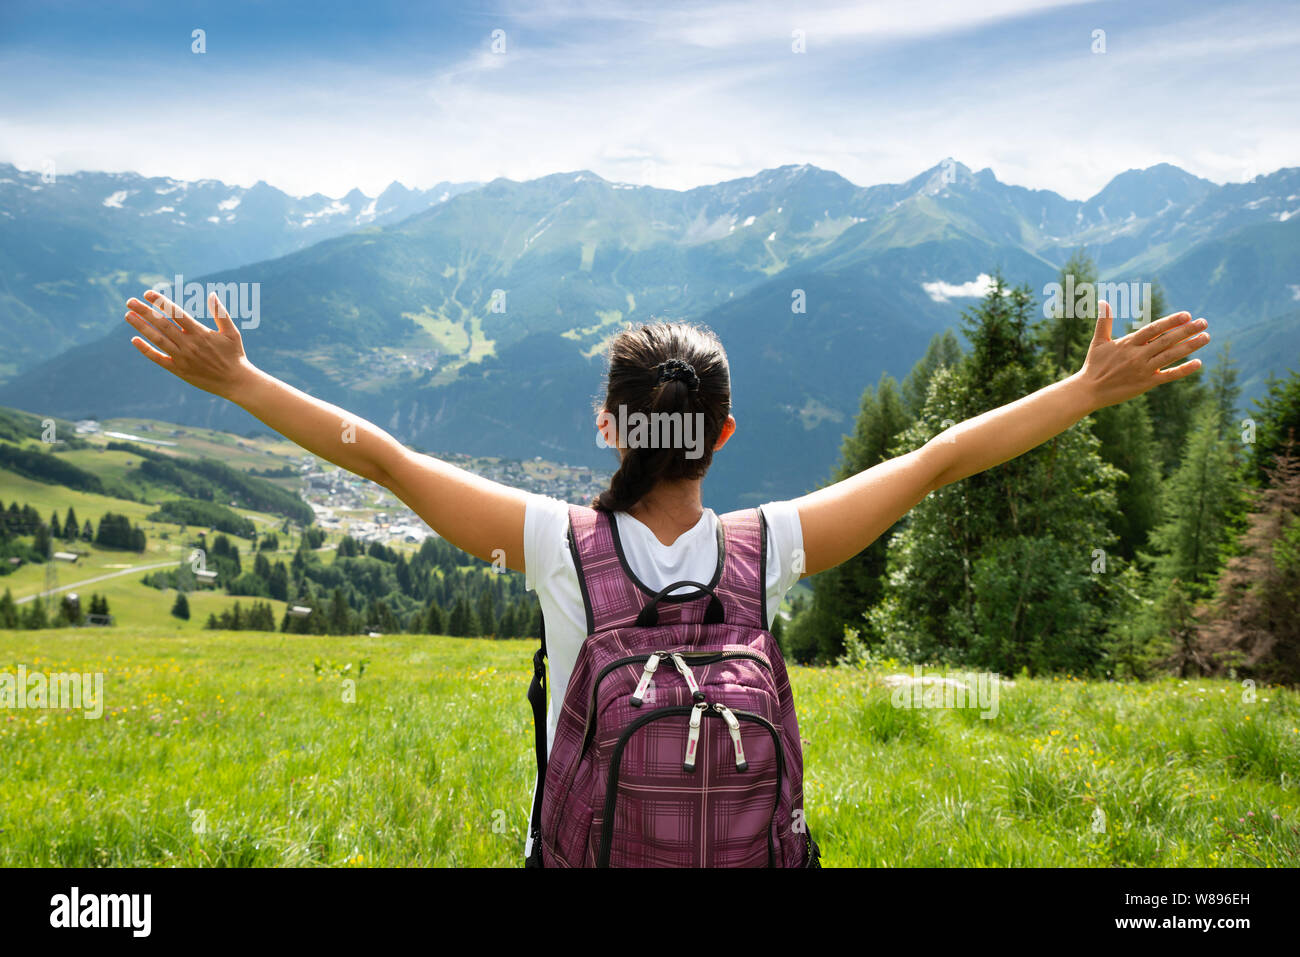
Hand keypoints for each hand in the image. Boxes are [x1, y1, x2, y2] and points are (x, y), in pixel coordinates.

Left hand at [123, 290, 254, 398]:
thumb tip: (212, 294)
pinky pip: (159, 358)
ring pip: (157, 339)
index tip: (147, 293)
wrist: (236, 382)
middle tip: (130, 301)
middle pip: (162, 324)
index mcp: (200, 333)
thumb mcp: (231, 332)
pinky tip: (134, 340)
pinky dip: (146, 350)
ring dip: (141, 326)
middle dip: (145, 311)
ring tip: (128, 315)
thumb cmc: (235, 355)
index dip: (160, 302)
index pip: (176, 313)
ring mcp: (182, 358)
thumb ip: (220, 313)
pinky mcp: (179, 370)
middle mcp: (189, 344)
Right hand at [1077, 301, 1208, 409]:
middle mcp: (1138, 355)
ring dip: (1190, 345)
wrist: (1088, 391)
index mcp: (1128, 343)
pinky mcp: (1146, 384)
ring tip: (1206, 337)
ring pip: (1171, 355)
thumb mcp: (1098, 341)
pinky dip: (1184, 370)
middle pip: (1167, 340)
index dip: (1171, 321)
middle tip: (1204, 322)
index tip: (1187, 315)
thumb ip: (1104, 321)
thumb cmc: (1093, 365)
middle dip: (1187, 330)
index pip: (1153, 329)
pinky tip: (1198, 363)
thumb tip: (1102, 300)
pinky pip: (1169, 375)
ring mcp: (1143, 369)